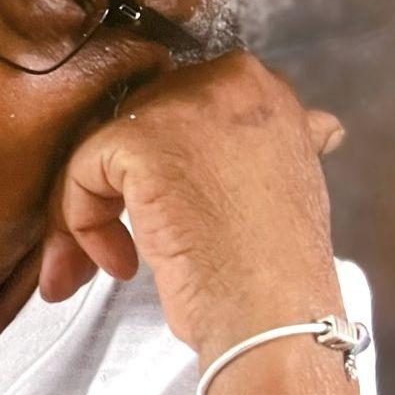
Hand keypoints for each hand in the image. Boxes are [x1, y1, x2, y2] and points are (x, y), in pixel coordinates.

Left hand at [38, 50, 347, 363]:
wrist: (271, 314)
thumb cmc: (276, 268)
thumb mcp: (291, 181)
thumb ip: (269, 141)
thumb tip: (312, 124)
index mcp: (259, 87)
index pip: (176, 107)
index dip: (162, 166)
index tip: (172, 214)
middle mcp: (225, 80)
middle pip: (131, 122)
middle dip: (121, 188)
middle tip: (129, 244)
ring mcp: (182, 105)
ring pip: (101, 147)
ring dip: (95, 211)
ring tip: (121, 259)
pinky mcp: (138, 140)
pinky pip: (82, 172)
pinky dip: (84, 223)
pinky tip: (122, 263)